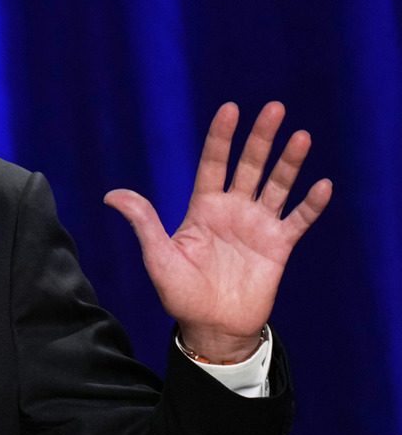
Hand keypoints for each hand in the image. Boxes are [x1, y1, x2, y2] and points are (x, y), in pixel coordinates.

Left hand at [104, 102, 331, 361]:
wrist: (212, 327)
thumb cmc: (180, 293)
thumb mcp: (158, 256)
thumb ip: (143, 222)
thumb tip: (111, 195)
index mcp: (203, 208)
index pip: (213, 163)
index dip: (221, 137)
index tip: (229, 109)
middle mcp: (233, 210)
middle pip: (249, 166)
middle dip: (260, 138)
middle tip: (273, 108)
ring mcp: (258, 226)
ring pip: (277, 186)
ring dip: (289, 163)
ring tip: (301, 137)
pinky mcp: (279, 246)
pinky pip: (298, 220)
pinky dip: (310, 204)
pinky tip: (322, 185)